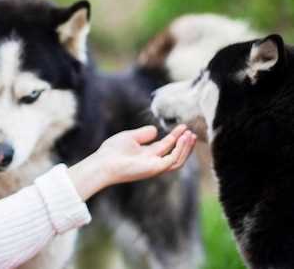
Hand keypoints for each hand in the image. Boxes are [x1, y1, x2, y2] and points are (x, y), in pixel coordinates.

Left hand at [67, 124, 195, 200]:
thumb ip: (143, 134)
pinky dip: (180, 150)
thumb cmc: (112, 151)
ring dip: (186, 148)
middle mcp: (153, 162)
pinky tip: (183, 138)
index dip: (176, 136)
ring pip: (177, 159)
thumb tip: (155, 130)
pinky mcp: (155, 169)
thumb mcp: (130, 137)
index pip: (166, 146)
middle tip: (191, 131)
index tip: (183, 126)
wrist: (103, 163)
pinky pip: (173, 160)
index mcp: (147, 154)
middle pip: (175, 153)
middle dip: (184, 143)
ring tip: (190, 135)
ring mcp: (155, 166)